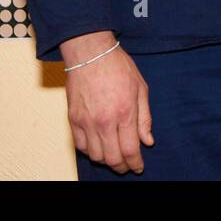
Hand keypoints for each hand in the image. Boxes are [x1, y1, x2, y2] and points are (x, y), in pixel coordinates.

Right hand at [60, 31, 153, 174]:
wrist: (91, 53)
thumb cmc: (118, 67)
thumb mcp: (141, 88)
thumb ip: (145, 118)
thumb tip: (148, 141)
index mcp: (125, 113)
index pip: (130, 150)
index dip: (135, 164)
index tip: (138, 167)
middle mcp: (104, 121)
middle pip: (112, 158)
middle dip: (122, 167)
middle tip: (128, 166)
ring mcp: (86, 122)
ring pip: (95, 156)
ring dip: (106, 160)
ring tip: (114, 155)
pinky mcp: (73, 119)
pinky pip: (80, 146)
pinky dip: (90, 151)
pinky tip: (98, 146)